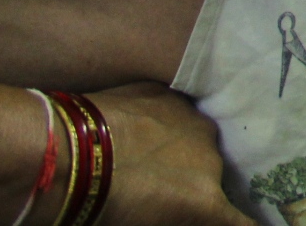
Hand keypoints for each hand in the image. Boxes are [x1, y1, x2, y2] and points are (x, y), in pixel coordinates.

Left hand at [85, 84, 251, 225]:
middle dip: (196, 182)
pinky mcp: (163, 92)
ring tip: (145, 155)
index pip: (244, 224)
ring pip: (195, 137)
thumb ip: (178, 216)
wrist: (61, 156)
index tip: (222, 217)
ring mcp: (189, 117)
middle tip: (164, 189)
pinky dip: (160, 122)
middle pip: (213, 172)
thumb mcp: (145, 223)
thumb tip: (180, 210)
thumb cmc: (98, 208)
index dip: (243, 224)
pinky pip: (171, 110)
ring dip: (179, 148)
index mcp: (204, 200)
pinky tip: (135, 128)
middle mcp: (210, 155)